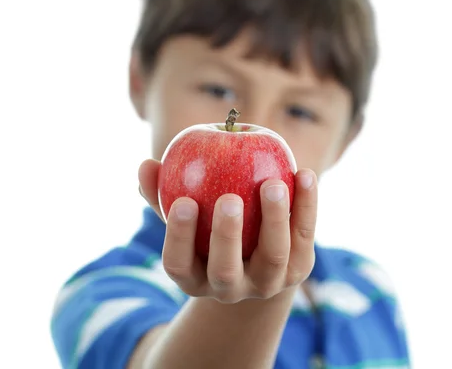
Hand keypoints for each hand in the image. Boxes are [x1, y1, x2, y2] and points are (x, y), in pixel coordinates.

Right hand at [138, 159, 317, 302]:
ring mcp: (267, 282)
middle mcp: (230, 287)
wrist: (256, 261)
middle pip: (226, 271)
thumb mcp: (186, 217)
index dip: (179, 238)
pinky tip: (304, 174)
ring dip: (274, 219)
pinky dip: (307, 204)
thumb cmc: (208, 230)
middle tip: (229, 198)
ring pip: (272, 257)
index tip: (183, 202)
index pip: (179, 265)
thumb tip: (144, 164)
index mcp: (195, 276)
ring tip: (272, 183)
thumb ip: (163, 192)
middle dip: (226, 236)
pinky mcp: (299, 268)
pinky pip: (304, 236)